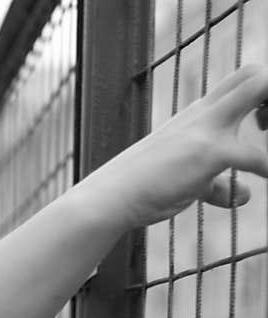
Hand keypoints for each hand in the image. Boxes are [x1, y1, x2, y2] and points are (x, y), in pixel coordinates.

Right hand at [81, 64, 267, 230]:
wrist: (111, 197)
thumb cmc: (141, 189)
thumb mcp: (187, 182)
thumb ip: (218, 185)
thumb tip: (244, 195)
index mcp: (196, 116)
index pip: (240, 82)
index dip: (263, 98)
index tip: (263, 126)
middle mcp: (204, 115)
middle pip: (254, 74)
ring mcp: (207, 130)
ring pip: (262, 87)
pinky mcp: (209, 153)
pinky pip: (258, 155)